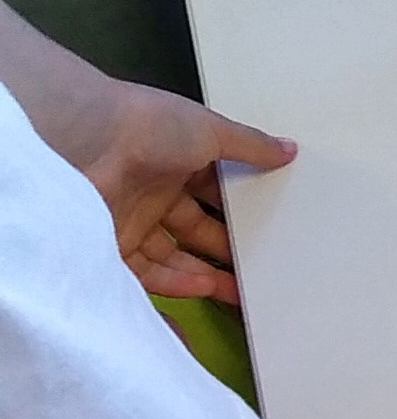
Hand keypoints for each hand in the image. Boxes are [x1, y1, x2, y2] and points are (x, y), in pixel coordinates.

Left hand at [0, 2, 291, 304]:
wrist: (83, 142)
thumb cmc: (148, 126)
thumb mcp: (210, 129)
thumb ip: (250, 145)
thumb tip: (290, 150)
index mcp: (178, 158)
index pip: (215, 190)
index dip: (241, 209)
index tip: (272, 227)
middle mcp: (153, 192)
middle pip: (197, 228)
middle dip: (228, 249)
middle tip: (263, 269)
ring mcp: (132, 221)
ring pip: (175, 255)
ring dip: (207, 273)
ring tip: (243, 292)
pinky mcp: (112, 247)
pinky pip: (147, 275)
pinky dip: (177, 286)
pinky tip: (206, 292)